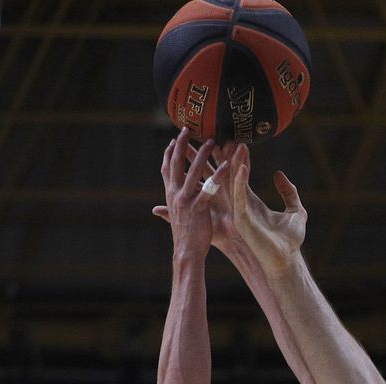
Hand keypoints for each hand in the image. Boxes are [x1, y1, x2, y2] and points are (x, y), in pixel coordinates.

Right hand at [154, 139, 242, 253]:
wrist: (186, 252)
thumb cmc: (184, 236)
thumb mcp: (174, 218)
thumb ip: (168, 210)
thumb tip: (157, 209)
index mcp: (170, 195)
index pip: (166, 168)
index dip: (168, 153)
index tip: (172, 138)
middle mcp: (174, 194)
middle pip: (176, 163)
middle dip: (181, 144)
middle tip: (188, 128)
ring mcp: (185, 200)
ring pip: (192, 171)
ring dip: (202, 154)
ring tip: (211, 140)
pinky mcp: (198, 208)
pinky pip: (210, 188)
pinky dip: (219, 176)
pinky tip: (228, 166)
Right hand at [226, 143, 307, 271]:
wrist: (287, 259)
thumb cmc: (290, 240)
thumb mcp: (295, 211)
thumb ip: (289, 192)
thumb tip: (279, 174)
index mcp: (250, 203)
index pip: (239, 177)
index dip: (236, 160)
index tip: (235, 142)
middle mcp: (241, 206)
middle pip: (228, 177)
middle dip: (224, 158)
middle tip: (220, 137)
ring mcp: (240, 212)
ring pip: (231, 183)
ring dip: (230, 164)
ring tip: (230, 144)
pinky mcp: (243, 220)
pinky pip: (239, 197)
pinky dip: (240, 182)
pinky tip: (242, 167)